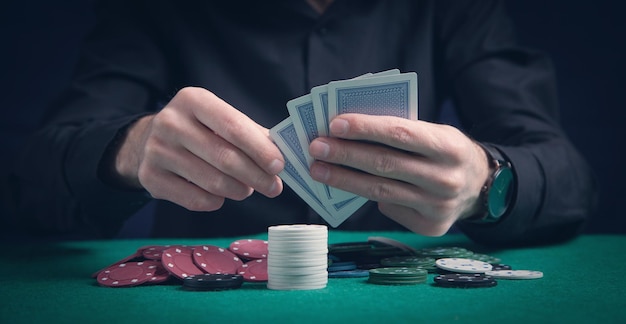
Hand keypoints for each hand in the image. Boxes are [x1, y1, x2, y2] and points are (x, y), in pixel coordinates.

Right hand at [114, 87, 283, 210]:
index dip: (259, 149)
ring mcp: (157, 151)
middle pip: (225, 158)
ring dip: (239, 190)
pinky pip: (196, 200)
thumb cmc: (198, 129)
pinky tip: (222, 195)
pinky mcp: (150, 178)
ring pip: (213, 182)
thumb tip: (281, 156)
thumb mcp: (220, 119)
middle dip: (256, 176)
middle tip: (274, 188)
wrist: (147, 141)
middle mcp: (171, 123)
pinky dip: (217, 201)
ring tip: (248, 189)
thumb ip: (250, 133)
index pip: (233, 126)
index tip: (279, 166)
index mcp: (193, 100)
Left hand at [308, 114, 489, 235]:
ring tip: (318, 170)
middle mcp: (445, 178)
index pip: (400, 133)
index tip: (334, 124)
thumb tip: (349, 131)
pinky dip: (367, 195)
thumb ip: (400, 133)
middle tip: (316, 147)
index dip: (365, 128)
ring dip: (344, 179)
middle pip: (385, 164)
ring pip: (380, 191)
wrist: (480, 187)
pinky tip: (348, 186)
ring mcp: (438, 206)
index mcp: (448, 146)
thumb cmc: (445, 152)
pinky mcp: (430, 226)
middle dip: (345, 154)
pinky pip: (390, 208)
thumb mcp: (435, 133)